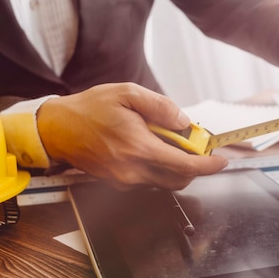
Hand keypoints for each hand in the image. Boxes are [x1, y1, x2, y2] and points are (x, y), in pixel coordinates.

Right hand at [36, 83, 227, 189]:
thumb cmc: (90, 109)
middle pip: (179, 178)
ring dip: (176, 166)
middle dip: (194, 164)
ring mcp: (124, 181)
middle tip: (192, 143)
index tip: (222, 160)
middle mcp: (133, 171)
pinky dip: (159, 167)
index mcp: (138, 148)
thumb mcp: (128, 94)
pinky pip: (149, 180)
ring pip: (165, 181)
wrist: (56, 129)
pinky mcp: (118, 183)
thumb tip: (184, 123)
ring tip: (167, 140)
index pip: (185, 166)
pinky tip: (150, 147)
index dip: (208, 165)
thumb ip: (161, 107)